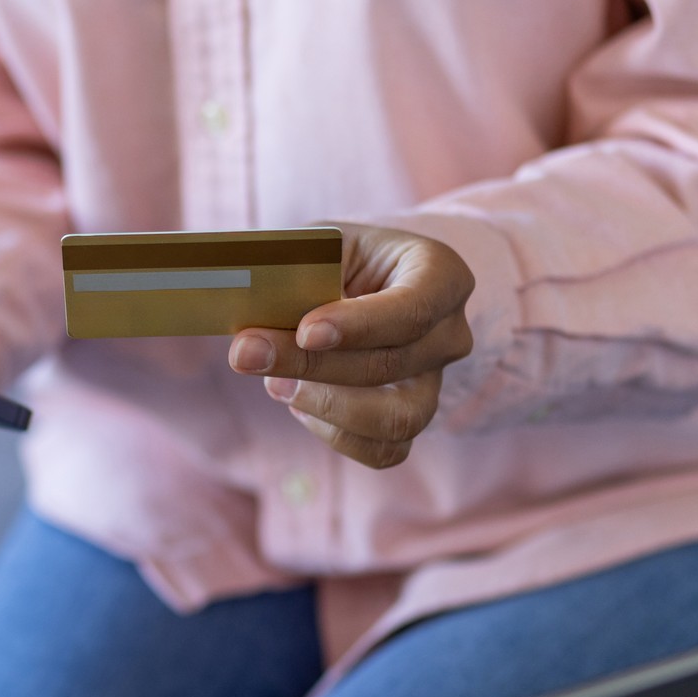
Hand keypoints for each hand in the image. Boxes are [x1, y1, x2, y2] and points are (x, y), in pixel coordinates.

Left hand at [227, 222, 474, 468]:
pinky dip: (334, 434)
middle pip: (390, 364)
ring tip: (274, 382)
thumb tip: (252, 322)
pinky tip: (298, 401)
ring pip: (396, 419)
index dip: (359, 326)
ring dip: (325, 408)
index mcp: (440, 273)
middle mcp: (449, 332)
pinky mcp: (411, 418)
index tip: (306, 333)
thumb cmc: (331, 260)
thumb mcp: (314, 247)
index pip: (411, 310)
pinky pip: (383, 450)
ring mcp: (435, 381)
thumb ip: (291, 276)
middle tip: (248, 354)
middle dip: (313, 365)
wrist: (350, 284)